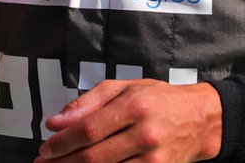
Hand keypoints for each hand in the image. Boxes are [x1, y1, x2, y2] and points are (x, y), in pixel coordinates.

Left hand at [37, 79, 221, 162]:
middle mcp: (145, 134)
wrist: (199, 120)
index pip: (89, 129)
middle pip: (94, 156)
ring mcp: (154, 159)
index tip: (45, 149)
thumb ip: (87, 103)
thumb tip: (54, 122)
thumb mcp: (122, 88)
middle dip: (64, 162)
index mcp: (133, 107)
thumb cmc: (156, 99)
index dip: (62, 143)